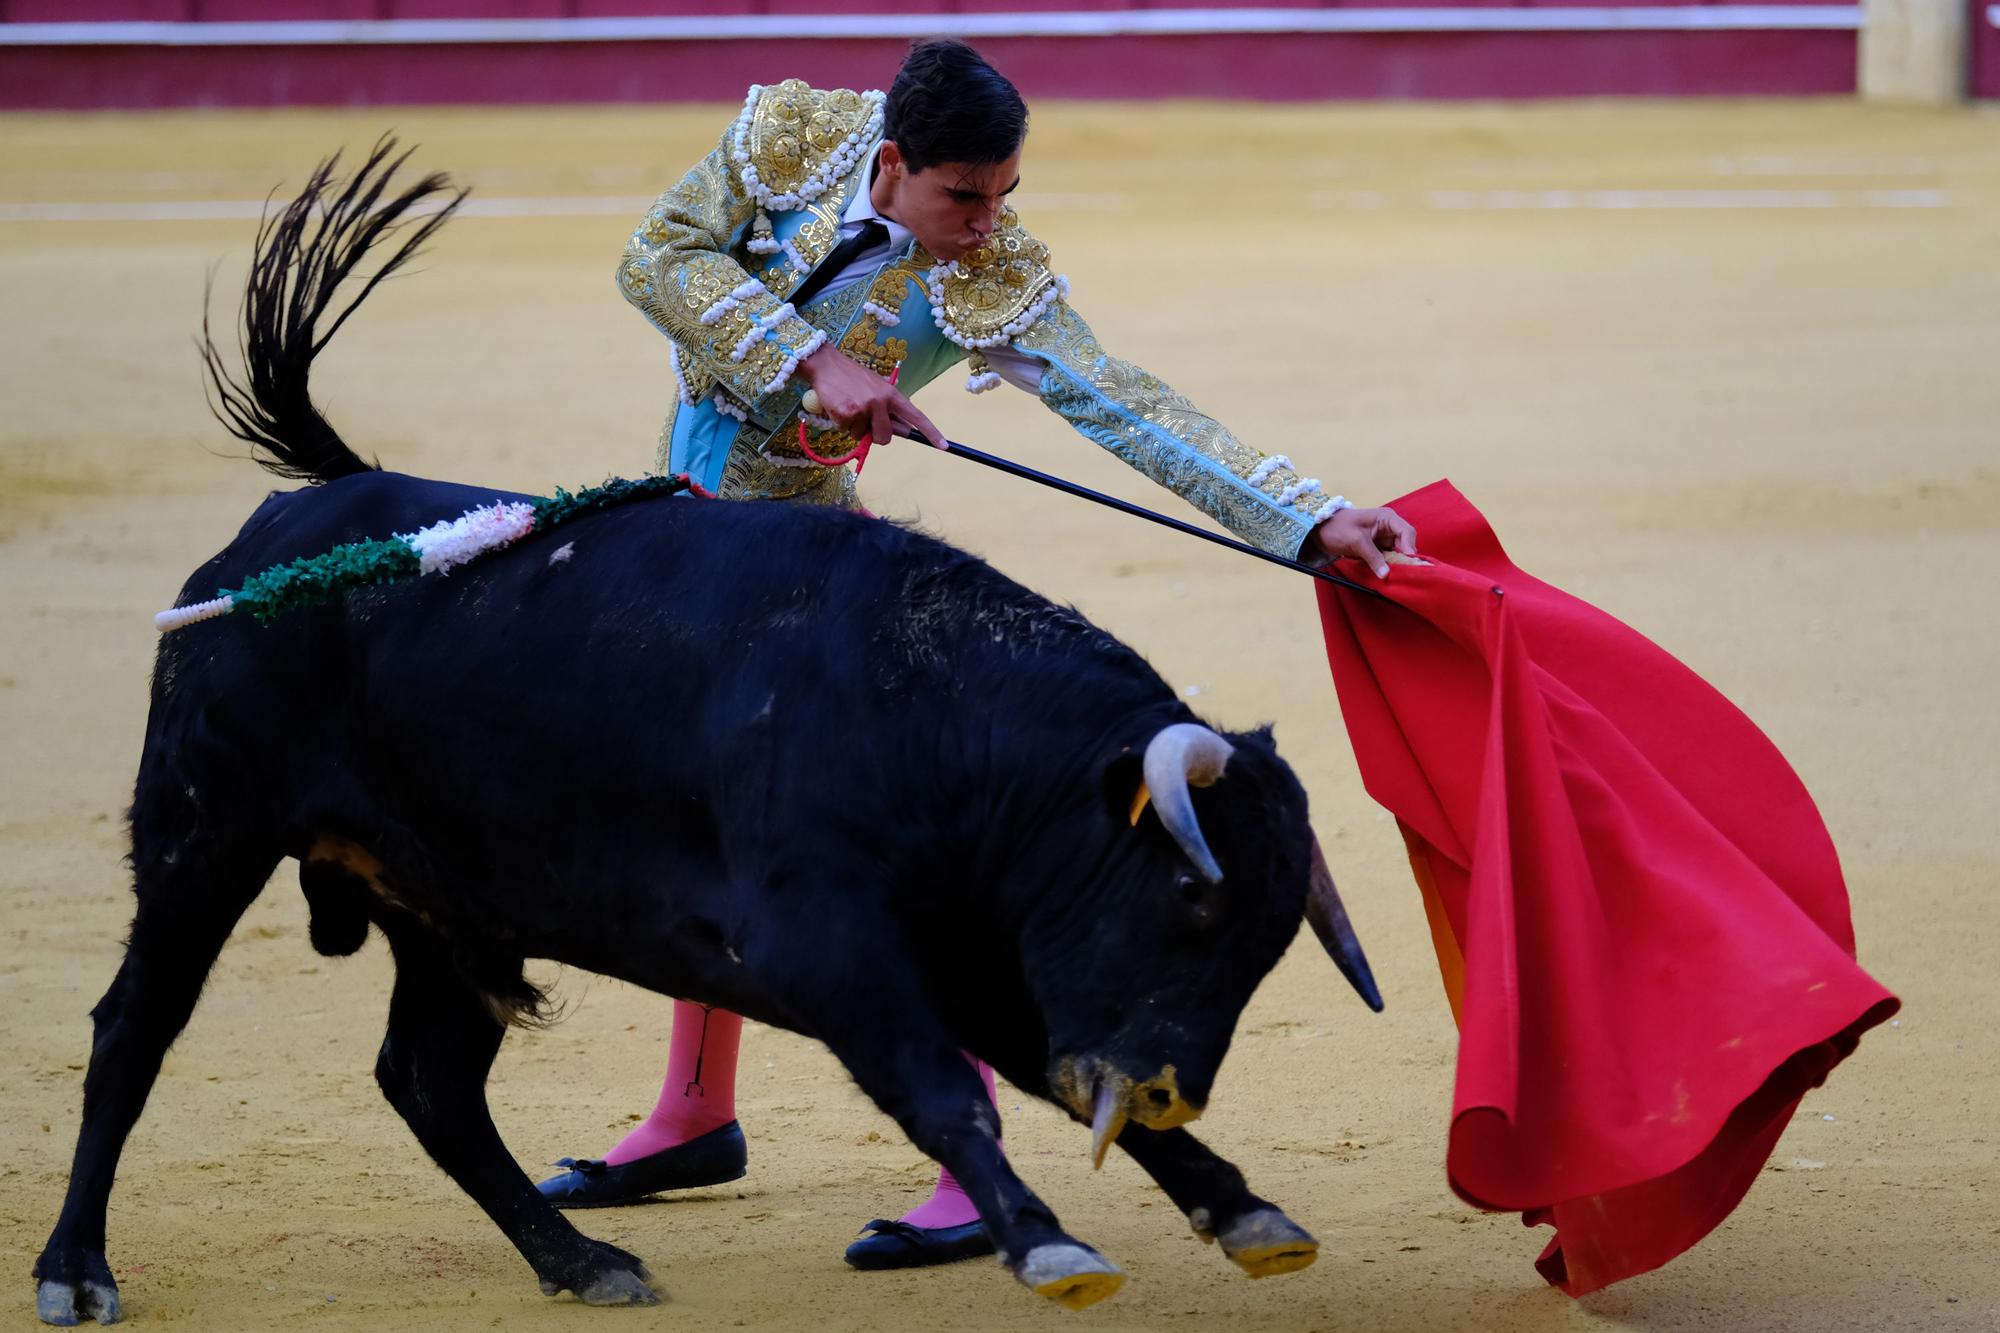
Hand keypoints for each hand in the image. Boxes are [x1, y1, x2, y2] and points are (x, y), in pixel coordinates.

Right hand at [798, 346, 943, 447]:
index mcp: (892, 394)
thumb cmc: (852, 378)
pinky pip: (847, 431)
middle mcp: (881, 401)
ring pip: (863, 436)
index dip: (931, 433)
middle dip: (875, 435)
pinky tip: (839, 406)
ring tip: (849, 407)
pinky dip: (842, 424)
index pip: (916, 416)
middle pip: (886, 437)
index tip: (943, 446)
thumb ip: (888, 409)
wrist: (826, 364)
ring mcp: (863, 408)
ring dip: (855, 428)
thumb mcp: (876, 388)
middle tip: (864, 421)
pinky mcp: (846, 414)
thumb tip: (901, 430)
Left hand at [1312, 505, 1416, 578]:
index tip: (1406, 564)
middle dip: (1404, 558)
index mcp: (1387, 518)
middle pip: (1406, 544)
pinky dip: (1388, 566)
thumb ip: (1373, 557)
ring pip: (1398, 553)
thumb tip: (1386, 574)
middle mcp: (1389, 527)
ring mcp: (1384, 538)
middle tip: (1402, 573)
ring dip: (1397, 564)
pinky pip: (1388, 558)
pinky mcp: (1378, 548)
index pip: (1407, 532)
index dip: (1409, 548)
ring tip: (1396, 576)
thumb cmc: (1338, 528)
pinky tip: (1387, 575)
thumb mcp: (1356, 541)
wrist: (1320, 530)